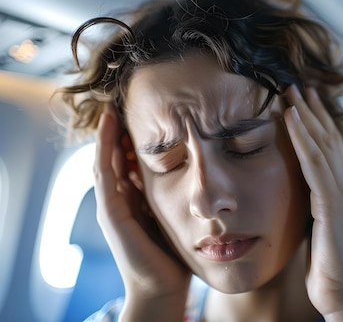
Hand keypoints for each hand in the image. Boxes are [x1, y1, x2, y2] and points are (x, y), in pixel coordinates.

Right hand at [94, 103, 190, 320]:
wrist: (164, 285)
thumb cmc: (175, 250)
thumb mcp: (175, 211)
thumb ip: (175, 190)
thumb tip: (196, 162)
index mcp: (134, 196)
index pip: (129, 157)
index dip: (132, 133)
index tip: (144, 108)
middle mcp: (119, 197)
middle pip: (114, 154)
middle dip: (117, 128)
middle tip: (124, 98)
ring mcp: (112, 205)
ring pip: (105, 159)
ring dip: (108, 132)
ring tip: (113, 105)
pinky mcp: (111, 214)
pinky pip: (104, 175)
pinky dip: (105, 150)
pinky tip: (111, 128)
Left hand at [283, 86, 342, 320]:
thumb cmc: (330, 269)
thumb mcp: (322, 231)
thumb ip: (316, 209)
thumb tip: (302, 198)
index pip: (331, 149)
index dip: (318, 123)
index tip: (304, 101)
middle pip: (329, 138)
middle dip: (313, 109)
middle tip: (298, 83)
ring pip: (323, 144)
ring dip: (306, 114)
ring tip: (291, 88)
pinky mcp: (333, 205)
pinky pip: (314, 163)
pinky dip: (302, 137)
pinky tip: (290, 117)